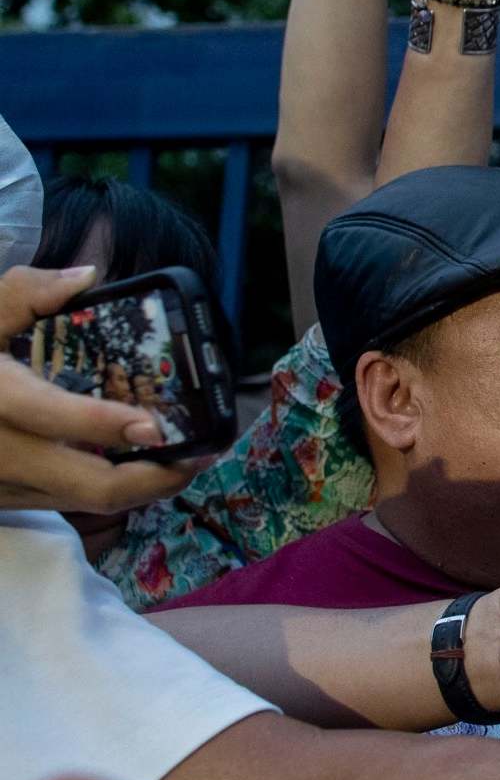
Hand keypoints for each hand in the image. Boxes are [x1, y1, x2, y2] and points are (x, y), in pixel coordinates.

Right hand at [0, 266, 214, 515]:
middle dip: (155, 480)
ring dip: (142, 489)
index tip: (156, 424)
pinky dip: (110, 489)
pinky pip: (69, 502)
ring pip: (87, 503)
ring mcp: (5, 484)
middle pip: (90, 487)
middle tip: (200, 455)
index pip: (51, 416)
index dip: (105, 425)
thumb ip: (23, 293)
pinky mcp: (9, 499)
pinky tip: (141, 465)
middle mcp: (1, 450)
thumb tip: (83, 277)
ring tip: (186, 461)